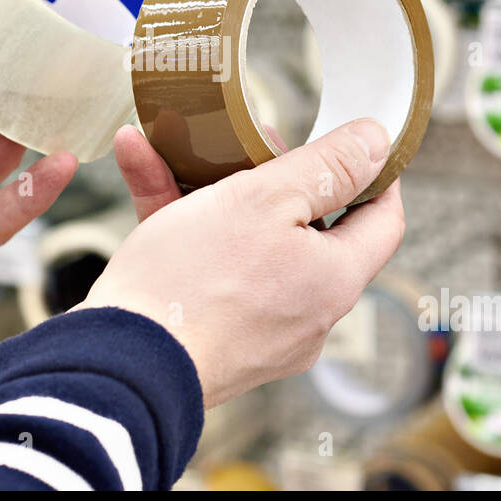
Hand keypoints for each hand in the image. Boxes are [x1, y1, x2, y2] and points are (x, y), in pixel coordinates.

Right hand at [83, 119, 405, 406]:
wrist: (119, 363)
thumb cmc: (194, 280)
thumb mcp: (266, 198)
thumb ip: (327, 167)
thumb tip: (378, 142)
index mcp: (335, 279)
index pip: (382, 220)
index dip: (373, 173)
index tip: (351, 140)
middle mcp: (307, 312)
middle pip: (307, 226)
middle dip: (272, 174)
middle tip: (246, 137)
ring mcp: (258, 329)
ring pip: (247, 240)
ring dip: (211, 187)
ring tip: (175, 143)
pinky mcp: (211, 334)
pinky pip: (206, 265)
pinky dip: (178, 218)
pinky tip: (139, 164)